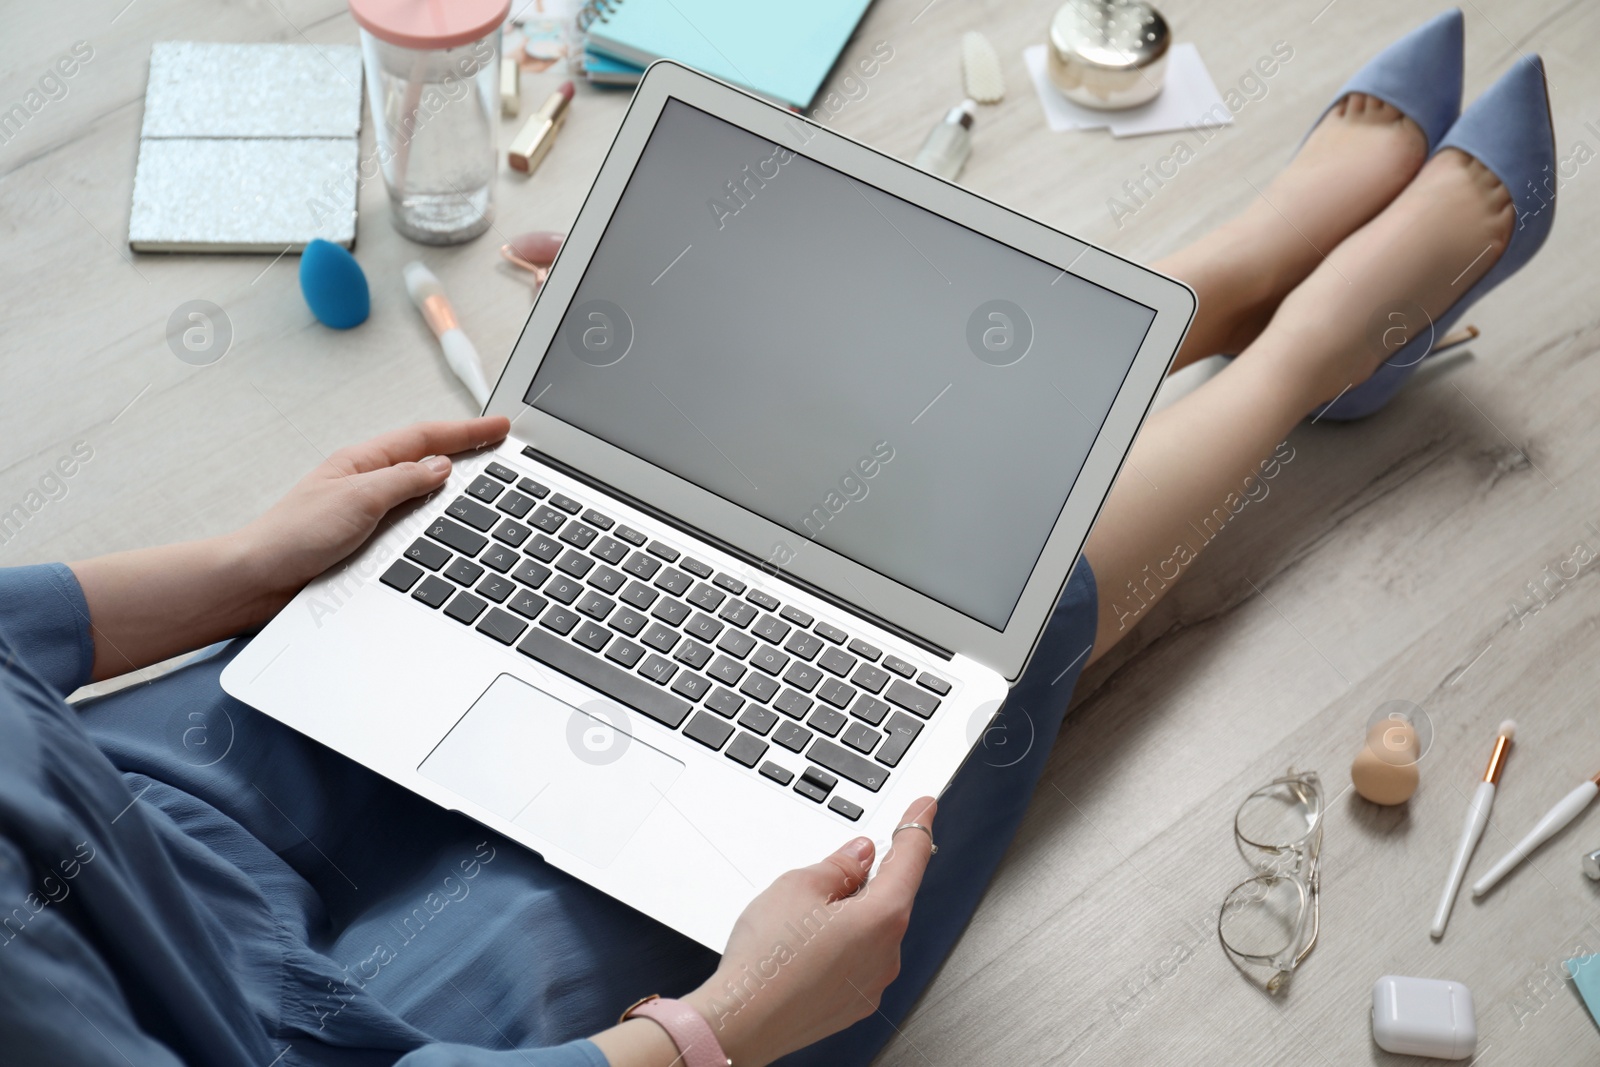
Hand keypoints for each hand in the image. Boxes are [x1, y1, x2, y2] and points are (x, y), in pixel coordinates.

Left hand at [236, 416, 509, 604]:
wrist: (258, 583)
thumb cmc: (291, 538)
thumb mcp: (357, 500)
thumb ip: (403, 481)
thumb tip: (441, 467)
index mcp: (363, 462)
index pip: (426, 439)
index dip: (467, 431)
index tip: (499, 427)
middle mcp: (367, 484)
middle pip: (427, 458)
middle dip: (466, 448)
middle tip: (499, 443)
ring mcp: (368, 513)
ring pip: (421, 491)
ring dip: (453, 482)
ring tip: (485, 476)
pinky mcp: (367, 543)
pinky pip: (412, 522)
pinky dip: (435, 516)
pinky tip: (448, 524)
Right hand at [681, 797, 937, 1066]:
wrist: (740, 1022)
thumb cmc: (766, 961)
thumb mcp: (798, 886)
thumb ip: (839, 864)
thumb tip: (859, 855)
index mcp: (882, 917)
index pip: (912, 857)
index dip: (917, 825)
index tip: (924, 808)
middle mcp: (887, 955)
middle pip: (889, 897)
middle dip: (863, 879)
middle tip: (822, 875)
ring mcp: (872, 984)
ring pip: (870, 932)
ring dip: (847, 916)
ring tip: (797, 923)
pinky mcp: (852, 1005)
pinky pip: (856, 961)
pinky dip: (838, 947)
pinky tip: (802, 948)